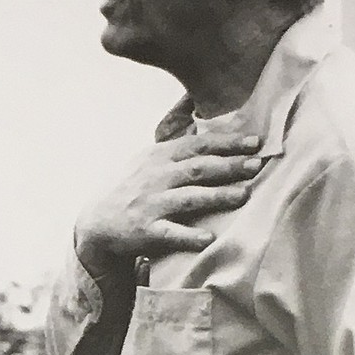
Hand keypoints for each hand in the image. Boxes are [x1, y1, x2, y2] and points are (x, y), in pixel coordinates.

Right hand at [75, 132, 263, 276]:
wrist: (98, 222)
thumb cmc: (131, 190)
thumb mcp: (148, 160)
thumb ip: (176, 145)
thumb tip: (200, 117)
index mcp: (160, 158)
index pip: (198, 145)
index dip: (227, 143)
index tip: (255, 142)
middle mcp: (157, 178)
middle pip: (198, 169)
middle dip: (229, 166)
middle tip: (256, 165)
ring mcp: (151, 205)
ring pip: (189, 198)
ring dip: (218, 196)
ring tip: (244, 195)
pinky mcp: (146, 231)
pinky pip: (170, 233)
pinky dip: (189, 236)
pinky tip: (208, 238)